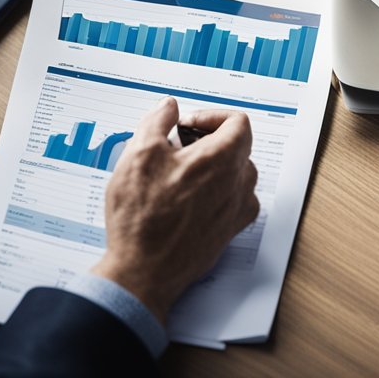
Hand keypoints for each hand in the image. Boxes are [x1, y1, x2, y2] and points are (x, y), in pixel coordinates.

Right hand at [91, 97, 259, 320]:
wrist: (143, 272)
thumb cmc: (142, 217)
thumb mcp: (139, 154)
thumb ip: (157, 120)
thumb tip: (169, 107)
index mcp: (223, 160)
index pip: (238, 121)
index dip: (210, 116)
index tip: (185, 125)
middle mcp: (238, 184)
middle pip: (237, 146)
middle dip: (208, 140)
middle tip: (176, 147)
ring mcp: (237, 211)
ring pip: (235, 174)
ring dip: (211, 167)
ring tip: (177, 174)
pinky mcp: (229, 232)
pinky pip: (232, 201)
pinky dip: (215, 192)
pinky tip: (186, 200)